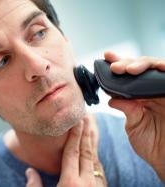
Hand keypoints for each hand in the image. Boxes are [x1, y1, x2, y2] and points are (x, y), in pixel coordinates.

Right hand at [25, 118, 106, 186]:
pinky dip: (96, 159)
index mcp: (69, 182)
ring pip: (95, 160)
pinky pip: (99, 171)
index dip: (74, 135)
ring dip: (92, 144)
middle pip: (86, 153)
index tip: (77, 121)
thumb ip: (34, 185)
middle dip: (85, 134)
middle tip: (85, 118)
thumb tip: (30, 171)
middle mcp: (86, 183)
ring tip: (91, 130)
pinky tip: (94, 154)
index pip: (72, 152)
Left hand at [105, 51, 164, 181]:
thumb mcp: (134, 125)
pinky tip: (157, 68)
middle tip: (115, 67)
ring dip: (144, 64)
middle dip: (127, 63)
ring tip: (130, 69)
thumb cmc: (152, 145)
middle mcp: (153, 90)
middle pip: (142, 67)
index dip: (119, 64)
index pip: (129, 76)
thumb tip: (112, 97)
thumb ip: (127, 109)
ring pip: (157, 67)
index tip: (106, 57)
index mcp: (140, 96)